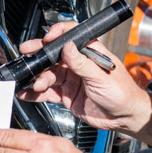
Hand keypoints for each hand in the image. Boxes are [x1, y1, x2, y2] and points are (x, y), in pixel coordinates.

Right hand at [16, 22, 151, 144]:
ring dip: (39, 77)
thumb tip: (68, 47)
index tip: (48, 38)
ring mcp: (72, 79)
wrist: (124, 118)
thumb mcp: (102, 77)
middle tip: (27, 52)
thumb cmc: (122, 94)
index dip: (59, 34)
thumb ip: (83, 64)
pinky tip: (27, 93)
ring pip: (49, 74)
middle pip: (55, 54)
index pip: (72, 36)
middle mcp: (79, 64)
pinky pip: (48, 92)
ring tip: (34, 84)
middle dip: (40, 53)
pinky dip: (36, 93)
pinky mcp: (66, 95)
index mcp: (91, 53)